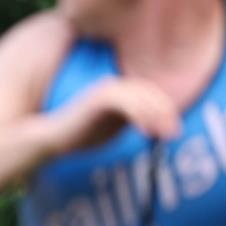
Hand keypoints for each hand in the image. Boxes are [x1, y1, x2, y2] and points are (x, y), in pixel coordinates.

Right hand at [45, 76, 181, 155]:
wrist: (52, 139)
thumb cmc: (79, 135)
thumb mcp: (110, 128)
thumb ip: (128, 122)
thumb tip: (154, 127)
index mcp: (116, 91)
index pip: (148, 94)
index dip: (164, 110)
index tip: (172, 131)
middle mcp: (112, 86)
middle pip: (148, 92)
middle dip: (164, 112)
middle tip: (173, 133)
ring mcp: (105, 90)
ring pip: (140, 96)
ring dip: (156, 115)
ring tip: (164, 133)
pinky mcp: (98, 98)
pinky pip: (126, 103)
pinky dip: (140, 116)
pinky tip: (145, 132)